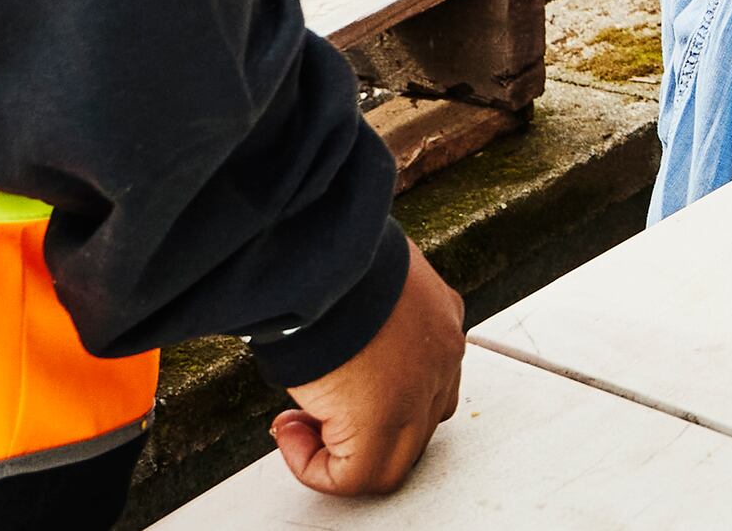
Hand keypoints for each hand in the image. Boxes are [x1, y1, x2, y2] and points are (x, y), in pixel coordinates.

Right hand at [272, 239, 463, 496]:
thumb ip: (363, 310)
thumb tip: (331, 330)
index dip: (374, 395)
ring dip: (339, 455)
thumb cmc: (329, 253)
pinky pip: (360, 477)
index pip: (427, 377)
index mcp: (438, 314)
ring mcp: (423, 386)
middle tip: (309, 413)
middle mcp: (441, 353)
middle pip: (414, 422)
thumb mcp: (358, 274)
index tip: (331, 382)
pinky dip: (317, 469)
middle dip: (358, 428)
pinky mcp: (387, 417)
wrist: (321, 255)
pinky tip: (290, 436)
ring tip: (296, 428)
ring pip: (392, 458)